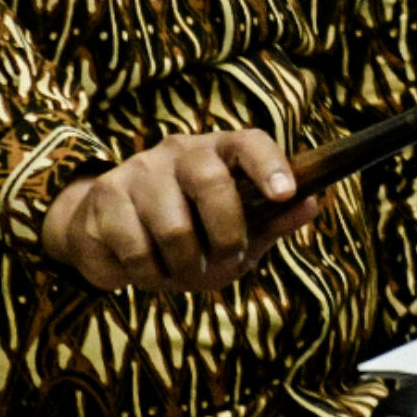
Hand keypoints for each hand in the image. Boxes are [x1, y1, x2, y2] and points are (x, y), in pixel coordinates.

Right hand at [41, 131, 315, 294]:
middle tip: (224, 261)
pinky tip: (145, 267)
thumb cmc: (188, 235)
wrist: (106, 235)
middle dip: (225, 235)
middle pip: (210, 180)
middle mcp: (178, 152)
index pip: (248, 142)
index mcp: (218, 152)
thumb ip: (272, 222)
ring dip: (183, 266)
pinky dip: (147, 274)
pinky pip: (135, 249)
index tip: (286, 192)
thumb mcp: (237, 233)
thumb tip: (312, 201)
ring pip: (172, 227)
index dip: (270, 164)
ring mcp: (136, 170)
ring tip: (179, 269)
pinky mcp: (103, 197)